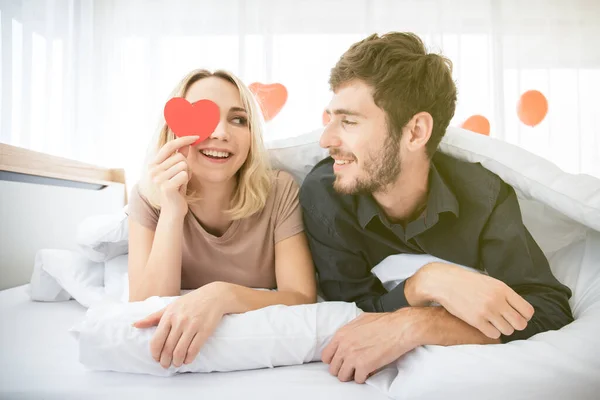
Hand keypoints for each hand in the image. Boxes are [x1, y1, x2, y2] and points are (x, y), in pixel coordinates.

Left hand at [132, 282, 224, 368]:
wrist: (214, 296)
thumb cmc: (190, 302)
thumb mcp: (170, 306)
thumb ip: (153, 317)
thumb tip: (135, 325)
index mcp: (169, 316)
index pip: (156, 341)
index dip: (155, 354)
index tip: (156, 359)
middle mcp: (179, 321)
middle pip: (167, 348)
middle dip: (165, 361)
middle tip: (166, 365)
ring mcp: (192, 326)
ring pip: (180, 351)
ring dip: (176, 362)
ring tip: (176, 364)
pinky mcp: (204, 331)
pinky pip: (194, 349)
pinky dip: (189, 358)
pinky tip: (187, 360)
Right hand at [148, 135, 198, 217]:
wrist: (173, 210)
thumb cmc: (176, 189)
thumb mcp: (177, 171)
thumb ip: (180, 157)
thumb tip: (186, 143)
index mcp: (154, 164)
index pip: (169, 146)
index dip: (182, 139)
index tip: (195, 136)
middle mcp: (153, 170)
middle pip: (180, 157)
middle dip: (186, 166)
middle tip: (181, 177)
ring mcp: (158, 178)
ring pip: (184, 165)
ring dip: (187, 174)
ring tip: (180, 183)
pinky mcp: (166, 187)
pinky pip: (184, 175)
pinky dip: (186, 180)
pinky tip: (180, 188)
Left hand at [322, 311, 417, 383]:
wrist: (400, 328)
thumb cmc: (385, 322)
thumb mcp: (361, 320)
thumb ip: (350, 330)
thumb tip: (349, 335)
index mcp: (342, 334)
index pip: (326, 355)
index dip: (334, 360)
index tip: (340, 362)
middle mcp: (344, 346)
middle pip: (333, 368)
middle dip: (342, 369)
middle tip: (351, 368)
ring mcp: (352, 357)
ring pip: (343, 376)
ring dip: (351, 375)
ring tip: (360, 371)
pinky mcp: (364, 366)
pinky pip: (358, 379)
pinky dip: (364, 378)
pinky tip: (369, 372)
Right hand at [409, 263, 534, 338]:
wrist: (445, 283)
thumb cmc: (468, 282)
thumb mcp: (490, 282)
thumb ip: (505, 294)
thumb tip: (519, 309)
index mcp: (503, 289)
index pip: (527, 311)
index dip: (524, 316)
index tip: (517, 316)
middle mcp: (497, 300)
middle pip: (520, 324)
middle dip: (515, 325)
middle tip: (506, 321)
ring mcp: (486, 311)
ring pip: (508, 330)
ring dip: (503, 328)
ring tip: (494, 322)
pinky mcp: (476, 320)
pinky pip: (494, 334)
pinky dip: (492, 332)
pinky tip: (485, 325)